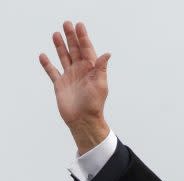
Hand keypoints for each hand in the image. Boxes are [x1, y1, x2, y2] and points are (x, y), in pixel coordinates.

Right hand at [39, 21, 110, 153]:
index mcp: (91, 70)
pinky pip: (52, 72)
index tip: (79, 26)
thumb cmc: (94, 104)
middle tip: (67, 24)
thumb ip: (101, 68)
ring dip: (60, 46)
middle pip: (74, 50)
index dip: (83, 38)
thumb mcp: (100, 84)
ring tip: (56, 34)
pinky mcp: (60, 84)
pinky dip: (47, 64)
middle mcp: (80, 71)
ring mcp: (70, 77)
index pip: (87, 50)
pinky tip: (43, 56)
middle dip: (71, 37)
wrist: (83, 120)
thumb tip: (107, 54)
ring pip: (64, 57)